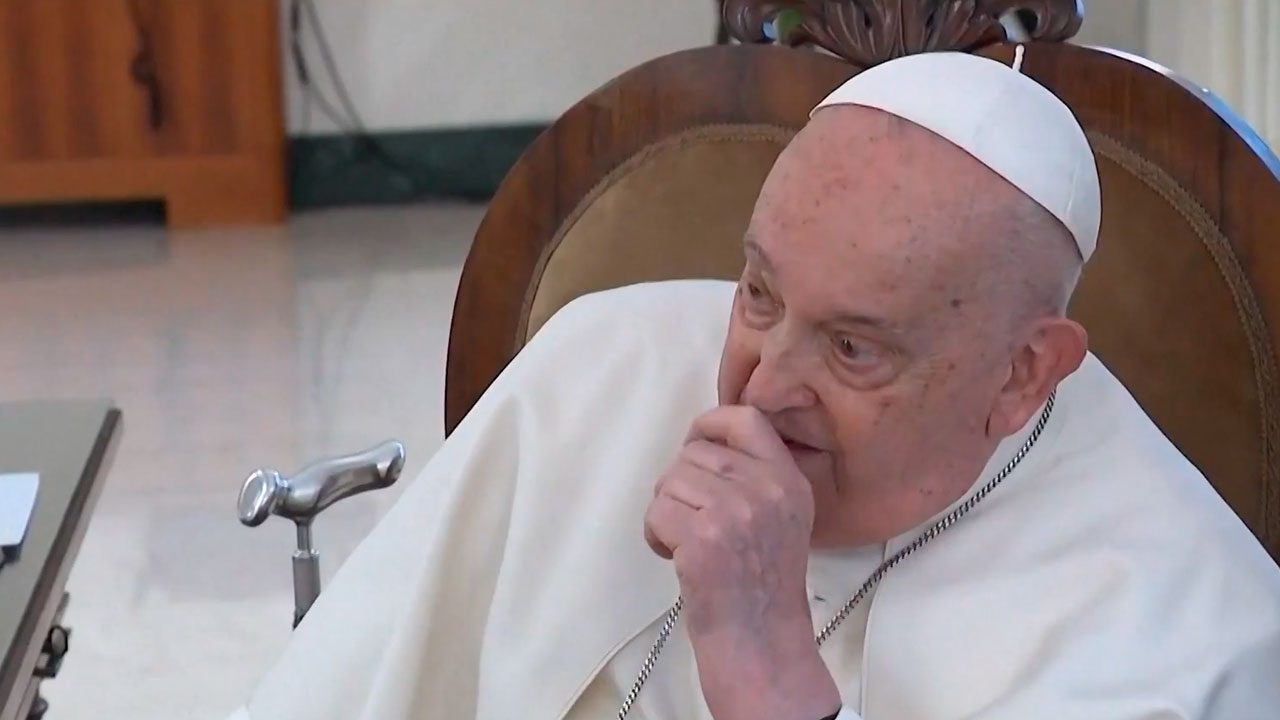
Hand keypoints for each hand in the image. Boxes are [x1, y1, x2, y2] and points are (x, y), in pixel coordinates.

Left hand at [644, 406, 840, 719]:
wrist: (760, 646)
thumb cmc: (760, 587)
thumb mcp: (781, 518)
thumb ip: (755, 477)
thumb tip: (701, 441)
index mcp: (790, 482)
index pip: (746, 419)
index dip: (710, 424)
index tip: (695, 444)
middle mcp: (768, 491)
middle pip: (694, 453)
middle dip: (681, 485)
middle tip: (696, 523)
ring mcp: (735, 513)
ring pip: (670, 481)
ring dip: (667, 512)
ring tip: (690, 544)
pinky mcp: (703, 538)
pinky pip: (656, 511)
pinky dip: (655, 535)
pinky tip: (678, 559)